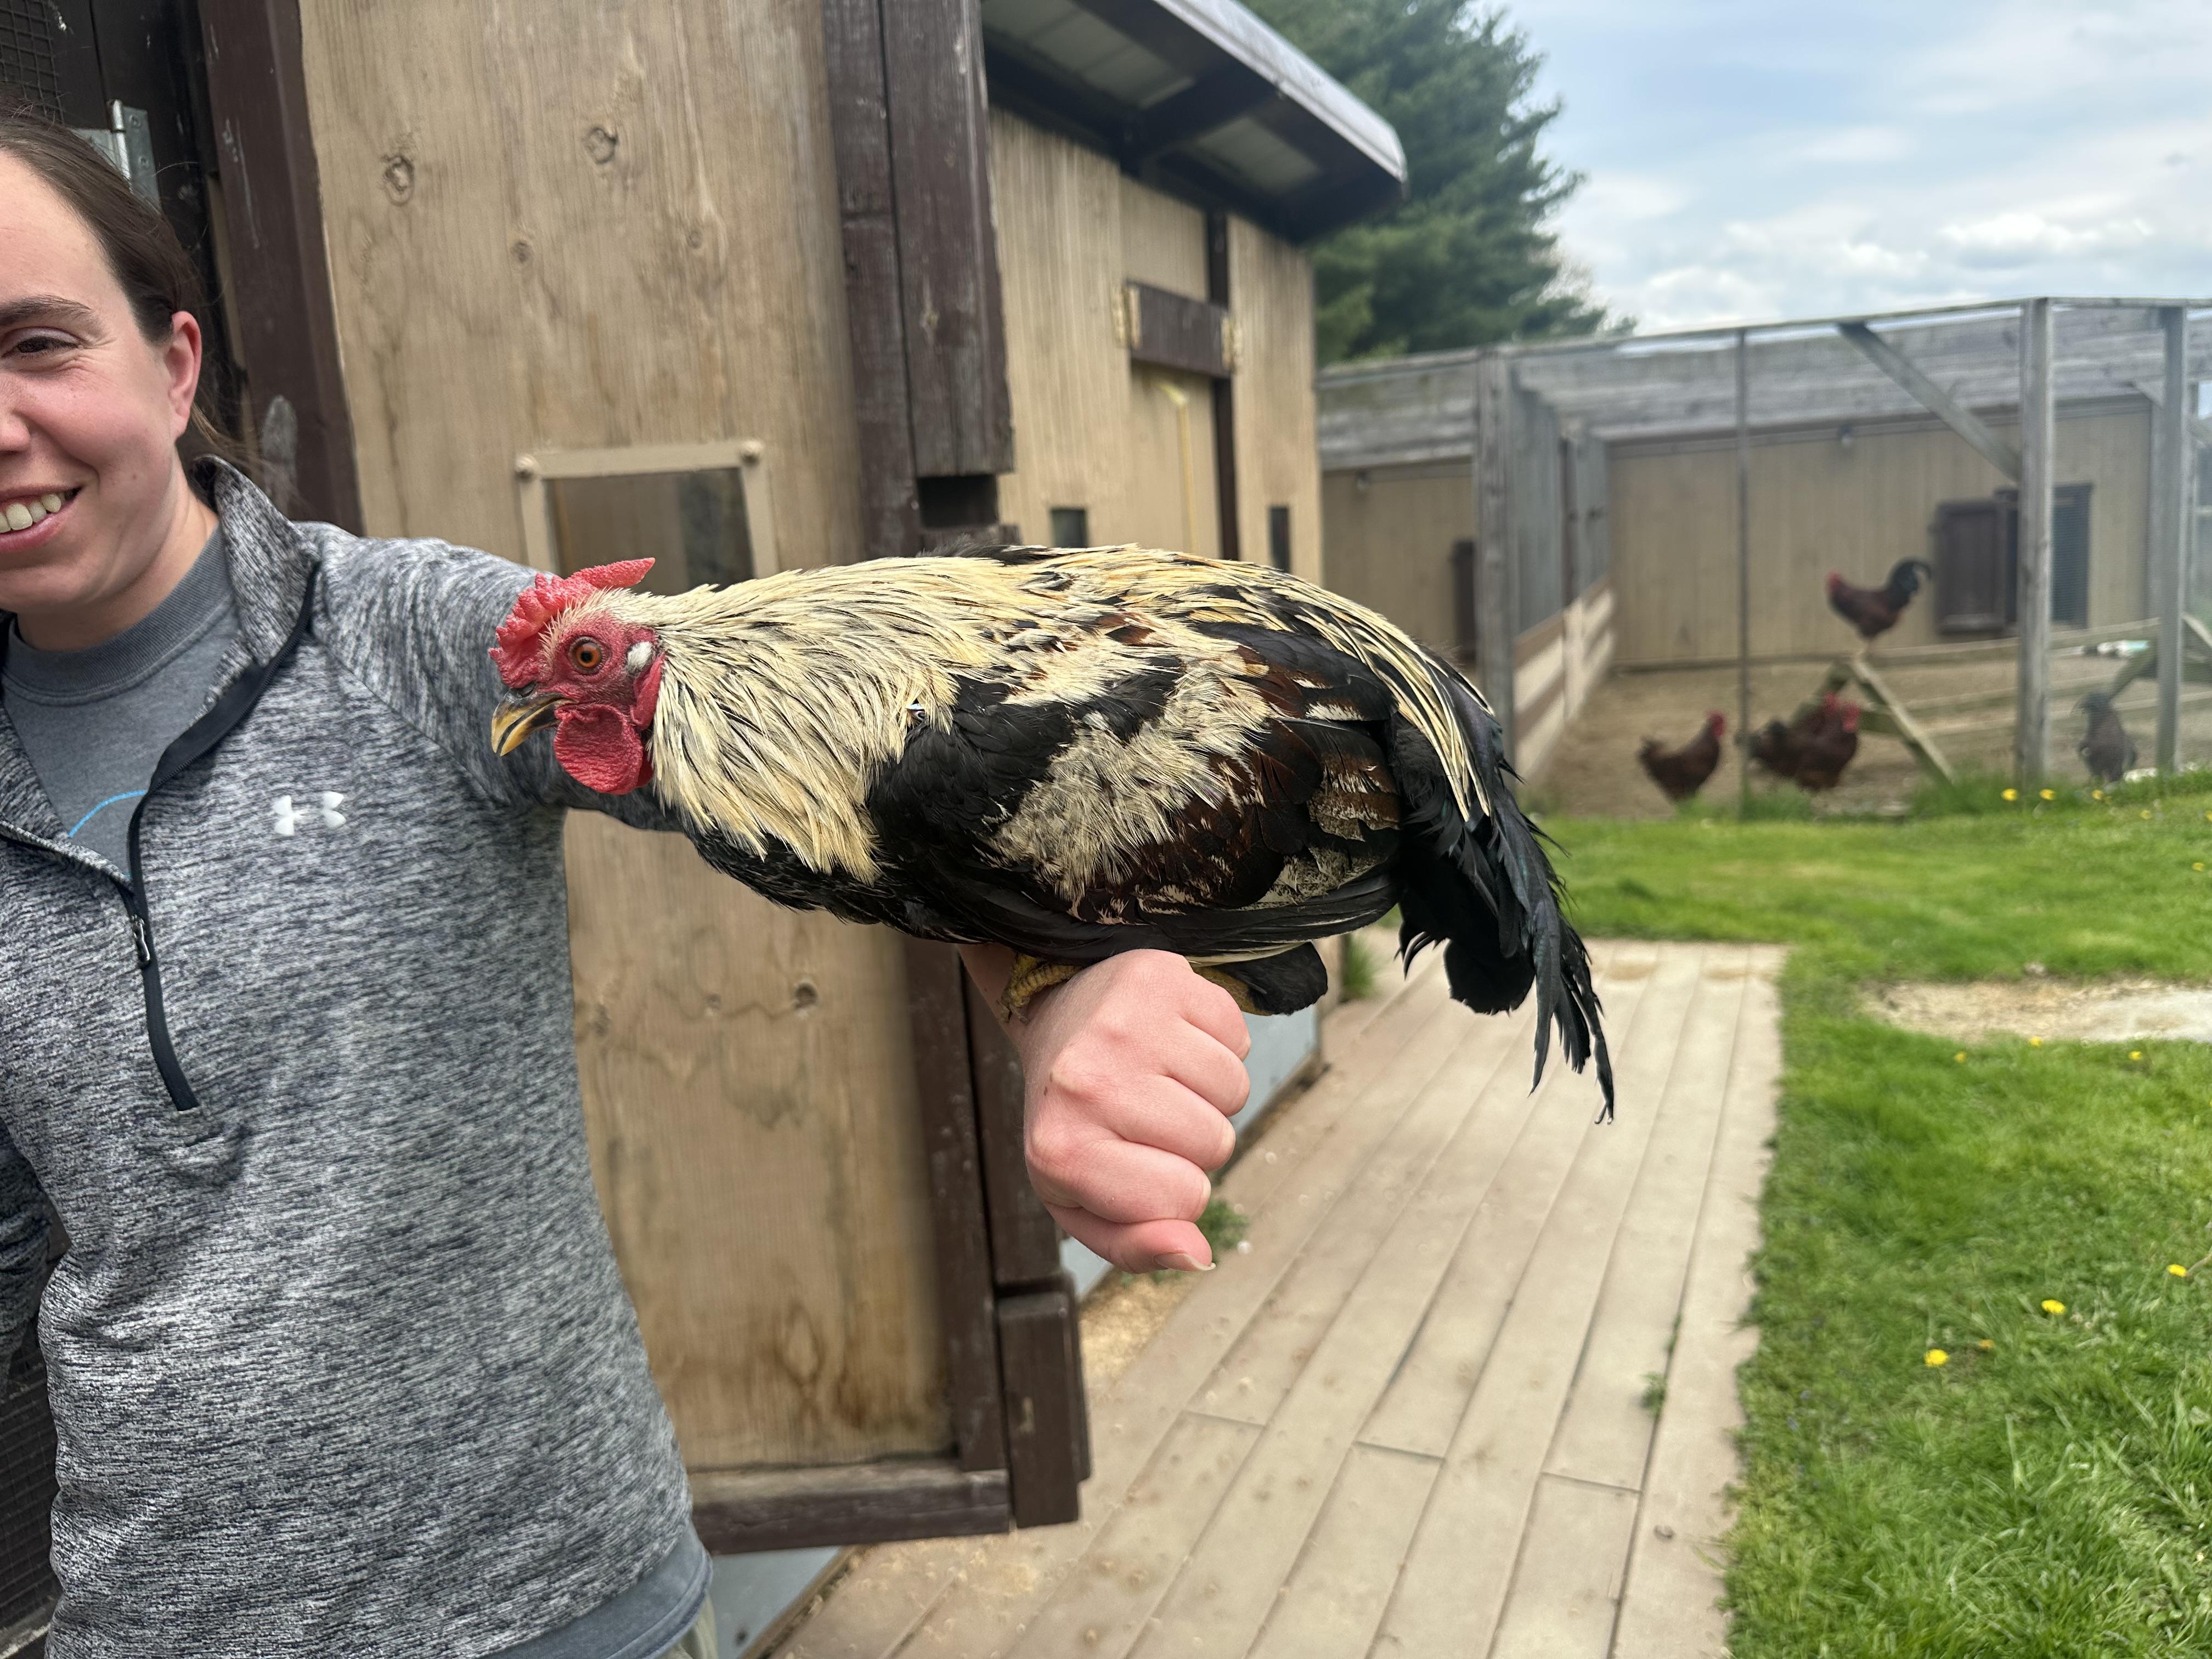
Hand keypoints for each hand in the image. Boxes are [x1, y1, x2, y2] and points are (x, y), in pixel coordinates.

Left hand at [962, 947, 1250, 1272]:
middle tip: (1147, 1111)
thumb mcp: (1084, 1199)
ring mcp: (1124, 1024)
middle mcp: (1086, 1083)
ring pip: (1235, 1090)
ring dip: (1209, 1090)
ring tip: (1159, 1073)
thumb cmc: (1076, 1120)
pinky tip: (1172, 1038)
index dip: (1177, 1188)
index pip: (1183, 1199)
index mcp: (1059, 1151)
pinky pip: (1239, 1036)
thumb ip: (1134, 1245)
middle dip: (1194, 1138)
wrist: (1053, 1017)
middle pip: (1215, 1143)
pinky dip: (1219, 1042)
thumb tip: (1196, 1255)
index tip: (1140, 1162)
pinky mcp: (1159, 977)